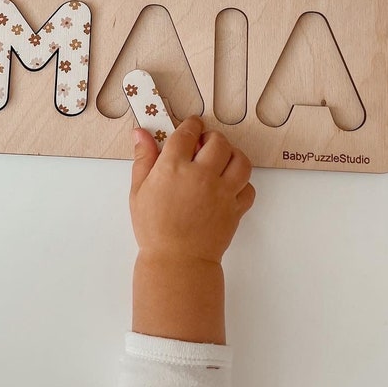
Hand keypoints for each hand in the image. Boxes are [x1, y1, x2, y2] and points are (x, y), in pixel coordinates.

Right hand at [129, 116, 254, 343]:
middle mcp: (202, 175)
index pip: (188, 133)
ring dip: (232, 155)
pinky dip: (242, 184)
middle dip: (212, 138)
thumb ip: (143, 158)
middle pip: (218, 141)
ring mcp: (223, 192)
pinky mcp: (236, 208)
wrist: (177, 261)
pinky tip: (228, 187)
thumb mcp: (139, 191)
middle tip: (204, 144)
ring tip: (221, 161)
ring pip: (240, 160)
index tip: (191, 125)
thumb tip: (142, 133)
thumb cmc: (154, 228)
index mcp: (174, 167)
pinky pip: (249, 188)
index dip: (191, 125)